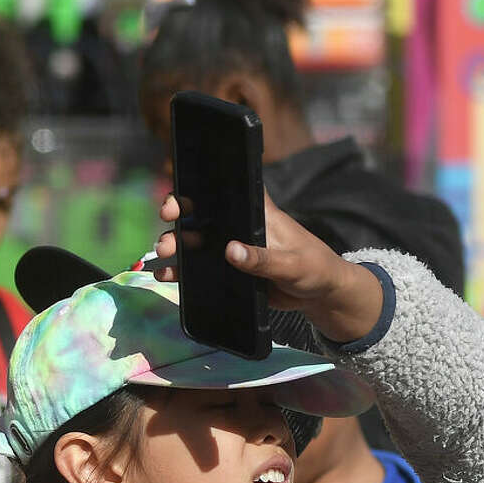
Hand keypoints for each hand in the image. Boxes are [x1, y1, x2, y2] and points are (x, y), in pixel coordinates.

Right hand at [154, 192, 386, 343]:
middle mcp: (241, 226)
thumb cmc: (315, 269)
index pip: (227, 190)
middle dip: (179, 215)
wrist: (320, 296)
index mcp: (258, 213)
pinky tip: (167, 274)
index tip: (179, 196)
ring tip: (163, 253)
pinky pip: (201, 267)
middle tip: (166, 223)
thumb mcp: (292, 264)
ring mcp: (233, 247)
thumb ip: (262, 259)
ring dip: (177, 244)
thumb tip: (230, 251)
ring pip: (197, 240)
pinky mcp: (229, 270)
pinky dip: (182, 270)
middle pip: (203, 213)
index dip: (200, 185)